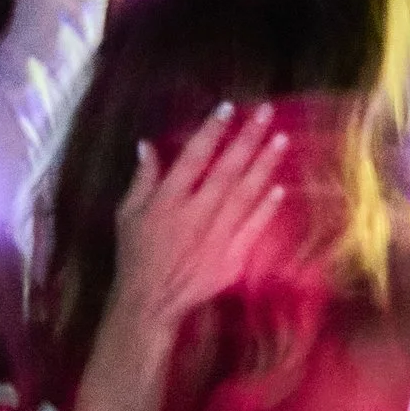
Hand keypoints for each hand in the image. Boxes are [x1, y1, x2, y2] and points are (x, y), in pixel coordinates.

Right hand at [110, 104, 287, 333]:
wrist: (150, 302)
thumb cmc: (136, 256)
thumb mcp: (127, 214)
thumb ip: (142, 179)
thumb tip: (146, 144)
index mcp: (168, 199)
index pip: (194, 156)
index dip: (213, 130)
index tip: (229, 108)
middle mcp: (196, 213)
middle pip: (227, 169)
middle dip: (248, 138)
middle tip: (267, 113)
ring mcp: (217, 236)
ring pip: (245, 194)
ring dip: (264, 165)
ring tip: (281, 139)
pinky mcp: (232, 258)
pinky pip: (254, 228)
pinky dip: (267, 208)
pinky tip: (280, 187)